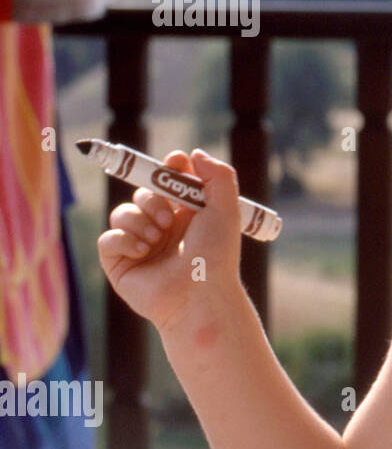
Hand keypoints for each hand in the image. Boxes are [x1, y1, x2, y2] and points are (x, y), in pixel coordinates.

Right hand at [96, 148, 243, 334]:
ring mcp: (140, 244)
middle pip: (142, 192)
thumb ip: (218, 176)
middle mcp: (163, 227)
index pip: (170, 181)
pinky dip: (125, 241)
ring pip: (123, 212)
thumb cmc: (216, 256)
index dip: (169, 168)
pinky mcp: (119, 262)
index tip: (175, 161)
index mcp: (187, 215)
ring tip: (157, 240)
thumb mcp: (226, 210)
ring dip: (139, 221)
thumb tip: (194, 153)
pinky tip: (142, 252)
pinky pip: (108, 237)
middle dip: (153, 198)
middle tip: (168, 218)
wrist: (198, 295)